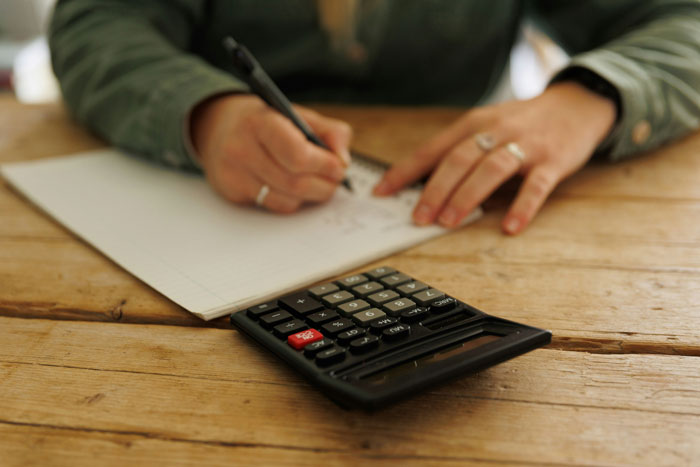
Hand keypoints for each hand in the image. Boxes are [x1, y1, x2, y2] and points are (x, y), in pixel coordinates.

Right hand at [191, 94, 351, 212]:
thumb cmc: (266, 122)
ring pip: (287, 200)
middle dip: (324, 185)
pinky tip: (295, 188)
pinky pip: (274, 206)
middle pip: (295, 183)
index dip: (324, 165)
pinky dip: (293, 201)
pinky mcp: (232, 192)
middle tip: (335, 180)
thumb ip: (330, 132)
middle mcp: (241, 148)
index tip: (338, 166)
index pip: (298, 155)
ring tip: (319, 184)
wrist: (218, 127)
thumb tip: (343, 161)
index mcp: (260, 122)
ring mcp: (233, 174)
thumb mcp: (298, 114)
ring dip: (311, 196)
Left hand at [373, 82, 616, 233]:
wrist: (577, 104)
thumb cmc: (521, 122)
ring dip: (467, 196)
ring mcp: (526, 144)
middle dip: (435, 189)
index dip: (406, 171)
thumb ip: (458, 150)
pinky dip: (522, 206)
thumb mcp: (486, 125)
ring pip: (492, 168)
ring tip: (448, 221)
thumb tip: (419, 182)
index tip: (382, 192)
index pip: (433, 149)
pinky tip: (509, 227)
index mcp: (474, 123)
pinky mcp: (554, 160)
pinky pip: (536, 185)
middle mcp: (497, 130)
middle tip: (418, 217)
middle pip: (459, 159)